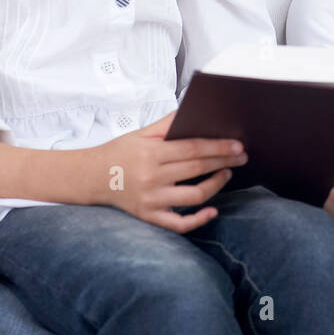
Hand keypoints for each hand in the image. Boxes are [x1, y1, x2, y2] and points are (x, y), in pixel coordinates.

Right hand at [89, 111, 247, 231]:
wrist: (91, 177)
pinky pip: (177, 223)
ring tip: (227, 174)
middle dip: (224, 161)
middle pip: (196, 169)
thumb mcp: (140, 132)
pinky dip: (198, 220)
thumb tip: (192, 110)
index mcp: (150, 153)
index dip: (217, 147)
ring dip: (216, 185)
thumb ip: (167, 124)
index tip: (237, 145)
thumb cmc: (120, 152)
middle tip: (242, 156)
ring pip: (193, 196)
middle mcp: (151, 177)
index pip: (192, 149)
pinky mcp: (148, 216)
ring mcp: (151, 200)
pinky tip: (212, 210)